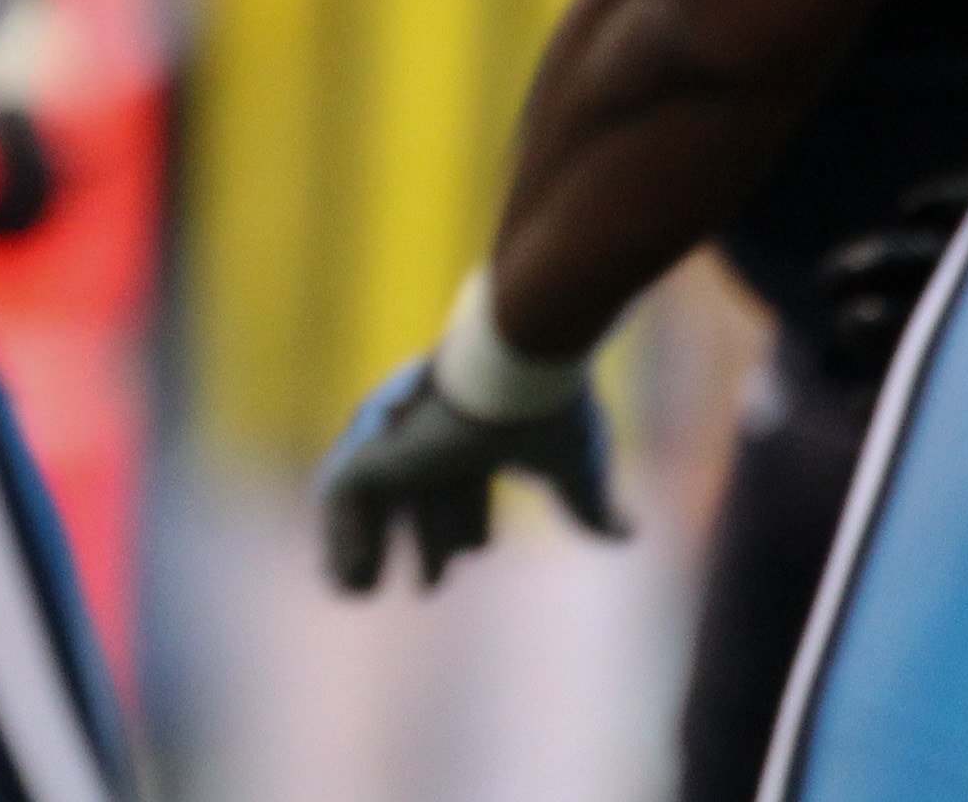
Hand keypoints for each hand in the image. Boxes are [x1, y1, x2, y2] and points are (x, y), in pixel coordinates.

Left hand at [318, 353, 624, 593]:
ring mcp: (396, 439)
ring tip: (359, 591)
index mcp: (478, 432)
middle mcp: (432, 431)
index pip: (467, 482)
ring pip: (384, 504)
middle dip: (430, 539)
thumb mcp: (577, 470)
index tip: (473, 553)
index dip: (467, 522)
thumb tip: (625, 532)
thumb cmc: (551, 413)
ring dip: (370, 545)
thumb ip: (588, 504)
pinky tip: (346, 583)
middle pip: (424, 495)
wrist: (513, 374)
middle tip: (429, 588)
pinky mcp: (369, 452)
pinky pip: (342, 504)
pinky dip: (343, 541)